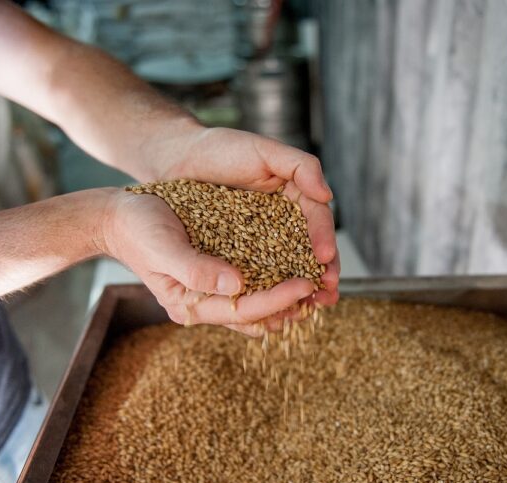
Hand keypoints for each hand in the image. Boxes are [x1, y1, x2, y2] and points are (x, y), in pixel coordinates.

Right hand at [100, 190, 317, 334]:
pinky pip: (254, 283)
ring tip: (322, 286)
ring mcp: (213, 290)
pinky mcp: (219, 274)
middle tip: (325, 292)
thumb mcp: (163, 246)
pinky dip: (277, 279)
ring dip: (290, 296)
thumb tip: (237, 284)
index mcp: (190, 304)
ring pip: (259, 302)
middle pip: (257, 314)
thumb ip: (196, 269)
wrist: (121, 216)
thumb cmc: (138, 228)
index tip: (306, 285)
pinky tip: (300, 267)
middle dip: (292, 305)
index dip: (276, 299)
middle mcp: (205, 303)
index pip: (242, 310)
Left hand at [141, 125, 339, 306]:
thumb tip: (327, 195)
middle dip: (321, 273)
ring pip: (287, 266)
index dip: (324, 239)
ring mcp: (262, 238)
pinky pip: (259, 274)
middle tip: (328, 293)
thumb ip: (299, 165)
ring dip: (301, 289)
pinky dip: (270, 291)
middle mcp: (283, 220)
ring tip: (310, 308)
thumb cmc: (220, 148)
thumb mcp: (263, 149)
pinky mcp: (240, 253)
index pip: (317, 219)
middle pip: (309, 249)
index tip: (325, 258)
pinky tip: (277, 310)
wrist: (177, 158)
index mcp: (295, 195)